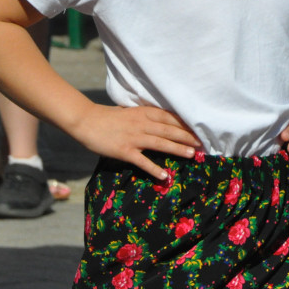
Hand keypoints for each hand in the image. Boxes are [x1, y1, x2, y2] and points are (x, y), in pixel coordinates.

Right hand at [73, 104, 201, 179]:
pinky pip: (142, 161)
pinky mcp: (125, 150)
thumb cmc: (108, 117)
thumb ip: (145, 116)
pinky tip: (165, 176)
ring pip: (160, 143)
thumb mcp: (130, 112)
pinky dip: (154, 169)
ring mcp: (134, 137)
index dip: (184, 124)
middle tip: (202, 143)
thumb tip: (161, 121)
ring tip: (191, 155)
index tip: (198, 129)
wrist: (87, 121)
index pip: (169, 117)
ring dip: (176, 149)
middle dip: (186, 136)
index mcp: (144, 113)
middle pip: (169, 130)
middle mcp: (141, 124)